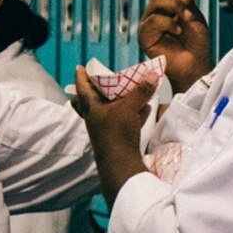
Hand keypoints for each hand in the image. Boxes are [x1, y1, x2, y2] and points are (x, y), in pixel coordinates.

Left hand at [74, 62, 158, 199]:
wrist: (120, 164)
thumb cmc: (117, 133)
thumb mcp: (129, 108)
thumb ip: (141, 91)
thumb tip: (152, 74)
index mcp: (91, 107)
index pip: (82, 87)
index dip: (81, 76)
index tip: (79, 67)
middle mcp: (95, 117)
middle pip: (92, 100)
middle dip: (98, 89)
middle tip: (102, 80)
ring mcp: (105, 128)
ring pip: (109, 111)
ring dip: (119, 101)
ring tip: (129, 91)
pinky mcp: (117, 137)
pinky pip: (124, 121)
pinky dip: (133, 114)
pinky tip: (146, 108)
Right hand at [139, 0, 214, 91]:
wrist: (195, 65)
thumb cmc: (196, 45)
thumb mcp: (194, 17)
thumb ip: (188, 1)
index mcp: (167, 8)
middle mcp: (155, 14)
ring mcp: (149, 25)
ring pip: (155, 4)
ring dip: (173, 6)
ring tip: (185, 17)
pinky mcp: (144, 37)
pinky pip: (152, 21)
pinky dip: (167, 23)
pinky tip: (178, 30)